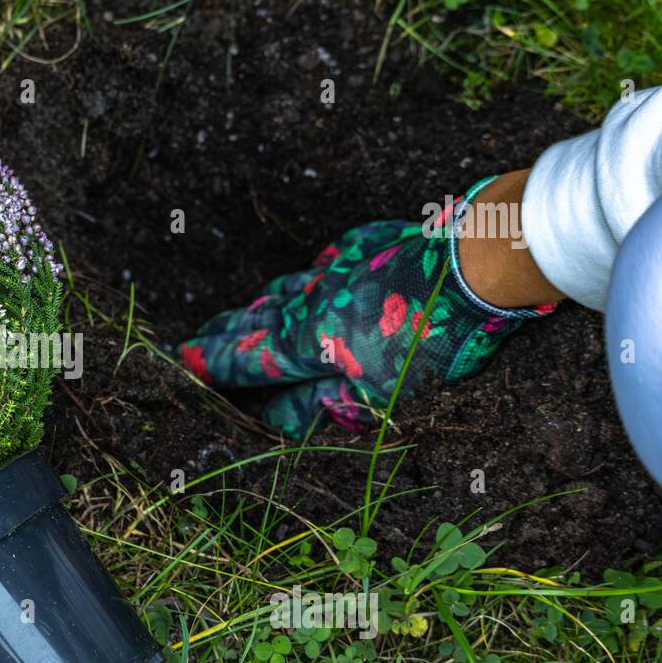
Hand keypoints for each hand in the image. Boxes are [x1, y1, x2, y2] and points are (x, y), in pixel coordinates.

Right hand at [177, 178, 558, 437]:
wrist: (479, 262)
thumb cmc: (429, 337)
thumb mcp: (375, 395)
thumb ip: (321, 406)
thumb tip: (278, 417)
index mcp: (306, 340)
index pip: (246, 357)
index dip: (212, 364)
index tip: (182, 362)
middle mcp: (313, 300)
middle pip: (258, 318)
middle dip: (226, 331)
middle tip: (202, 337)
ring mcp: (342, 268)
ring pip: (290, 286)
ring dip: (264, 302)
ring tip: (249, 310)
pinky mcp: (373, 245)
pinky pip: (331, 259)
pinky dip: (315, 271)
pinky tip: (318, 270)